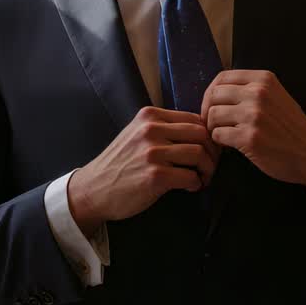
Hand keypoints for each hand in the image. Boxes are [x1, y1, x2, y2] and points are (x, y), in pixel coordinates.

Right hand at [67, 106, 216, 236]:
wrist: (93, 189)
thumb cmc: (119, 164)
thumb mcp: (137, 133)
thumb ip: (163, 128)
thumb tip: (201, 132)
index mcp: (150, 115)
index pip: (194, 118)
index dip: (208, 136)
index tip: (208, 150)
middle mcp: (151, 129)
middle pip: (201, 134)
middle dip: (212, 152)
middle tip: (210, 166)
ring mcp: (152, 152)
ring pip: (199, 154)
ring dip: (207, 169)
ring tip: (202, 178)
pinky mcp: (155, 176)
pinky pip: (190, 176)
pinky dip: (196, 183)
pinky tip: (190, 187)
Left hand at [201, 70, 305, 200]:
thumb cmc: (291, 127)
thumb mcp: (276, 95)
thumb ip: (252, 88)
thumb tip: (218, 90)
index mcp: (264, 80)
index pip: (222, 77)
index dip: (211, 92)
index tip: (213, 105)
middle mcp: (258, 94)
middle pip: (213, 95)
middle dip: (208, 111)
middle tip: (214, 123)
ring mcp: (254, 116)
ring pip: (212, 115)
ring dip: (213, 127)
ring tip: (223, 135)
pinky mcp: (249, 138)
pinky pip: (218, 134)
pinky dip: (219, 142)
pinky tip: (229, 146)